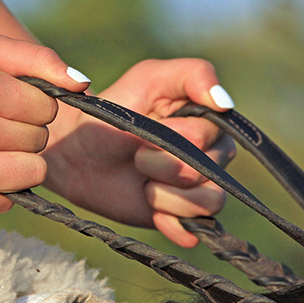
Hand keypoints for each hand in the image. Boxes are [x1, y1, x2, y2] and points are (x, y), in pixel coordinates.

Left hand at [42, 59, 235, 246]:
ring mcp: (199, 188)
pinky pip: (198, 228)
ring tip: (142, 181)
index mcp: (210, 121)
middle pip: (206, 172)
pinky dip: (171, 222)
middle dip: (162, 165)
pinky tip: (149, 206)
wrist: (77, 152)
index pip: (208, 137)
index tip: (150, 125)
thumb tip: (225, 103)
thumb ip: (193, 74)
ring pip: (208, 202)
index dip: (174, 137)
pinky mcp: (182, 216)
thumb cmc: (112, 109)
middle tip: (137, 156)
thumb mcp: (149, 77)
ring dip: (164, 194)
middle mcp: (213, 155)